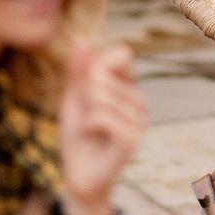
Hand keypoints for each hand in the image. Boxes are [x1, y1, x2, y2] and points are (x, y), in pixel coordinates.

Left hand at [58, 39, 145, 214]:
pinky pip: (99, 117)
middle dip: (83, 95)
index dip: (97, 66)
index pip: (121, 54)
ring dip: (84, 114)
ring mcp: (140, 120)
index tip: (88, 89)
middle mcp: (140, 101)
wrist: (79, 177)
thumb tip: (81, 37)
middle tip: (86, 118)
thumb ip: (79, 70)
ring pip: (98, 97)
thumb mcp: (74, 99)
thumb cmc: (79, 137)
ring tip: (90, 131)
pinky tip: (94, 138)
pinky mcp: (132, 138)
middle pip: (102, 76)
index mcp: (130, 88)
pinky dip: (87, 126)